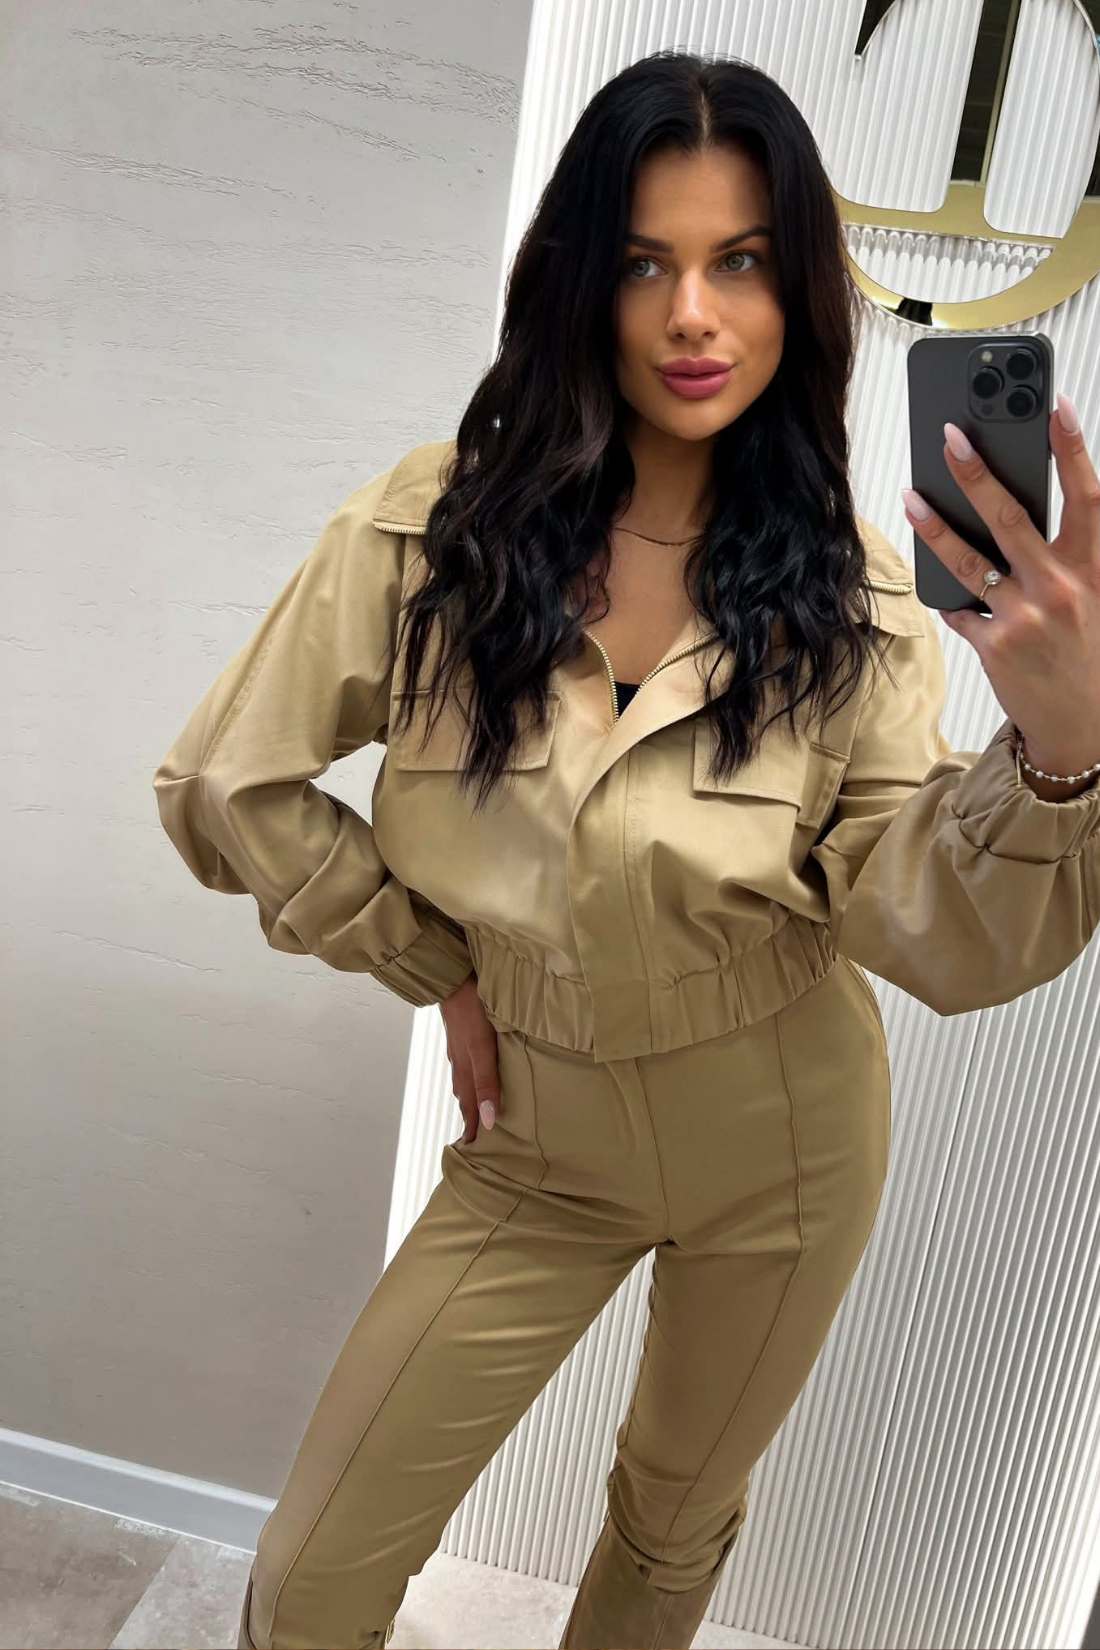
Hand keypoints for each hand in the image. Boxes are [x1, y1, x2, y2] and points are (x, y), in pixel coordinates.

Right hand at [438, 972, 502, 1141]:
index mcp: (467, 1068)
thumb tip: (490, 1119)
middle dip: (468, 1116)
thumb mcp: (483, 1049)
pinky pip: (462, 1062)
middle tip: (472, 1136)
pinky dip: (466, 1076)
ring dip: (467, 1097)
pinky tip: (471, 1069)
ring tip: (472, 1109)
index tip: (474, 1147)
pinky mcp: (458, 1033)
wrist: (451, 978)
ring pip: (463, 1078)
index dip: (474, 1126)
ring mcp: (458, 1046)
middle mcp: (460, 1061)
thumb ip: (487, 1082)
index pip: (471, 1105)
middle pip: (464, 1095)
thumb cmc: (472, 1010)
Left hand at [900, 390, 1099, 778]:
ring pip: (970, 558)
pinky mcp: (995, 647)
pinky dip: (950, 596)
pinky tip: (942, 585)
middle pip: (1012, 516)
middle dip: (978, 471)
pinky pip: (960, 608)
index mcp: (1095, 570)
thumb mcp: (1092, 596)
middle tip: (951, 436)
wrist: (1083, 726)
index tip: (1057, 407)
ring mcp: (1025, 618)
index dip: (1073, 450)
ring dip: (935, 524)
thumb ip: (1066, 556)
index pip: (1088, 496)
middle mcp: (1062, 588)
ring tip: (912, 495)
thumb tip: (1013, 510)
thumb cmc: (1087, 652)